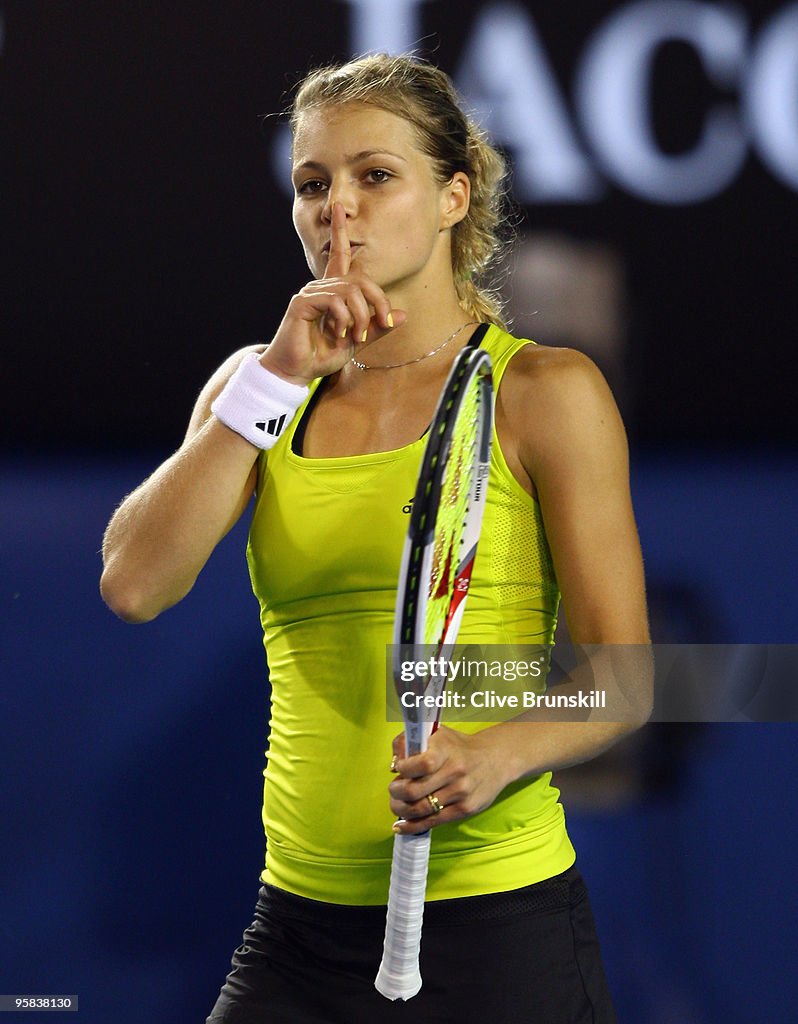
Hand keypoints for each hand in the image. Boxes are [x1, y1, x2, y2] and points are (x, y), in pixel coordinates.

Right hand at [260, 202, 405, 384]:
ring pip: (350, 291)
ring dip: (361, 316)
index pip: (339, 255)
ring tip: (356, 337)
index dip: (339, 232)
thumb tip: (403, 315)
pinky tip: (338, 334)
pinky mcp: (302, 303)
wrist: (295, 372)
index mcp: (333, 291)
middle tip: (378, 327)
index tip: (338, 210)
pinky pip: (334, 300)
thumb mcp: (357, 342)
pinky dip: (343, 319)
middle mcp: (321, 286)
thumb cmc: (321, 355)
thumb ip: (378, 328)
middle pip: (361, 280)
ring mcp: (310, 292)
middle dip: (377, 303)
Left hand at [388, 726, 510, 834]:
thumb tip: (394, 766)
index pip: (421, 764)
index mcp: (446, 749)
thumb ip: (410, 742)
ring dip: (401, 809)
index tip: (398, 768)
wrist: (495, 759)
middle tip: (394, 789)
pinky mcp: (465, 809)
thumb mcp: (437, 734)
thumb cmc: (459, 747)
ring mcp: (461, 792)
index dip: (403, 769)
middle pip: (415, 790)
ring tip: (396, 805)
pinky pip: (433, 822)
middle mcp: (455, 771)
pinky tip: (401, 826)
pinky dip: (412, 826)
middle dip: (396, 792)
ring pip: (421, 809)